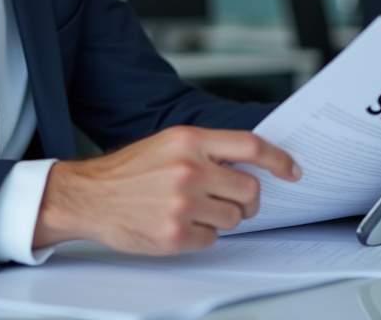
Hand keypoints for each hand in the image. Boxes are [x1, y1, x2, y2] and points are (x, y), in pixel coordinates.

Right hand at [33, 126, 299, 254]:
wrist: (88, 196)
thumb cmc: (128, 171)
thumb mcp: (168, 143)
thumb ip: (208, 148)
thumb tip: (250, 162)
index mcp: (189, 141)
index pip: (250, 146)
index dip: (278, 160)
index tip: (292, 171)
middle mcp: (189, 169)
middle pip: (249, 189)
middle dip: (246, 199)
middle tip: (230, 200)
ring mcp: (182, 204)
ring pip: (234, 218)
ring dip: (221, 218)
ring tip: (193, 210)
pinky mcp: (175, 234)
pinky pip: (213, 240)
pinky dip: (202, 236)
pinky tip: (179, 224)